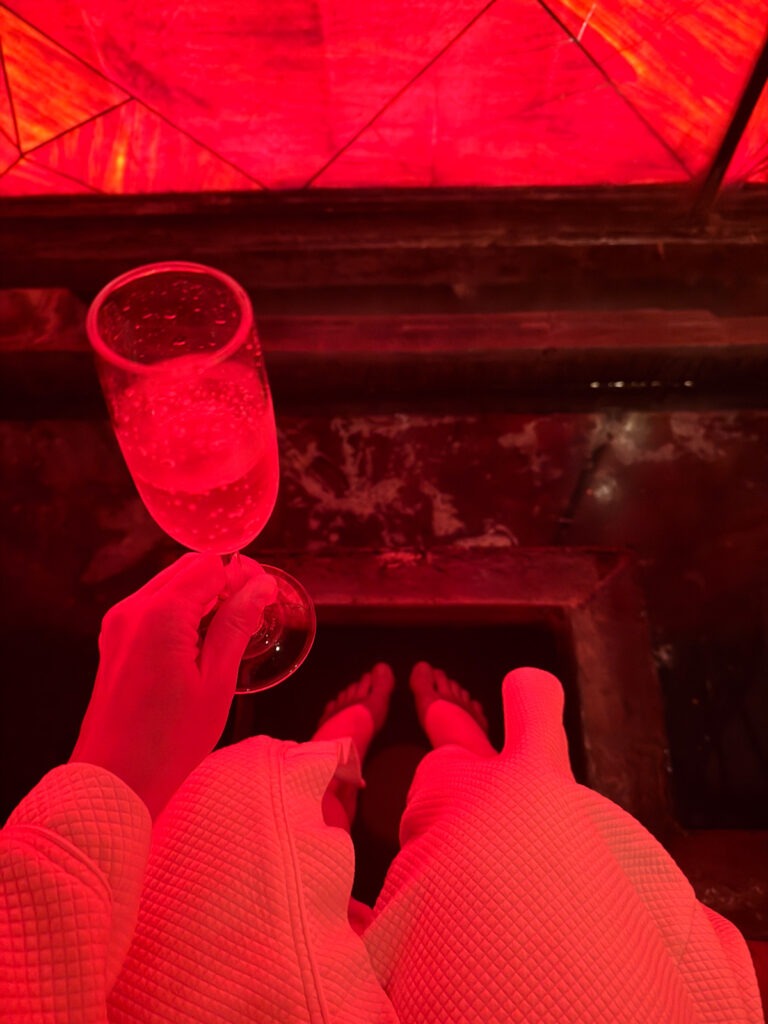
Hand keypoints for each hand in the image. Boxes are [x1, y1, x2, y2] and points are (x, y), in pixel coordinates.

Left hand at [70, 553, 276, 817]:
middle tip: (251, 617)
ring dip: (203, 599)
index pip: (209, 566)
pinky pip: (154, 607)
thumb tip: (261, 587)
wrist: (113, 781)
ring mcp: (119, 624)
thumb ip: (237, 625)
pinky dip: (181, 614)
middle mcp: (133, 610)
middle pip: (188, 569)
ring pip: (171, 585)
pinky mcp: (115, 640)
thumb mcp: (217, 683)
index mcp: (160, 616)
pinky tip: (199, 646)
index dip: (242, 577)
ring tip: (227, 636)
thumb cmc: (168, 743)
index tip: (263, 599)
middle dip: (223, 584)